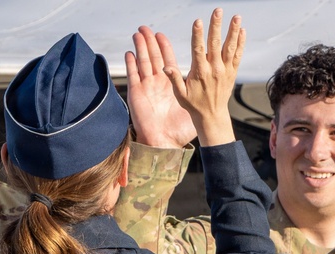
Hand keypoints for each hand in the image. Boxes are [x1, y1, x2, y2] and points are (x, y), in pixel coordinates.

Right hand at [125, 26, 195, 147]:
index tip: (163, 35)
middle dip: (150, 42)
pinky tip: (129, 53)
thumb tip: (204, 81)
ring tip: (138, 34)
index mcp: (171, 85)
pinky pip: (133, 76)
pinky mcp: (137, 94)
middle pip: (154, 57)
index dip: (164, 47)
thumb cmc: (178, 129)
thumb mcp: (188, 107)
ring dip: (140, 48)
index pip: (168, 60)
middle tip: (147, 28)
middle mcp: (158, 84)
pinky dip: (131, 65)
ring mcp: (147, 87)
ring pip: (142, 63)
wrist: (164, 143)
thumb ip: (191, 92)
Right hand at [158, 8, 243, 145]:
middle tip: (218, 10)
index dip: (198, 35)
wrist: (212, 116)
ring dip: (233, 31)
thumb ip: (173, 79)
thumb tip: (165, 67)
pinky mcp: (232, 73)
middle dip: (216, 26)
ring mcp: (225, 71)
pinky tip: (242, 31)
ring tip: (237, 16)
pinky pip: (238, 55)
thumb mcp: (180, 94)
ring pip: (230, 47)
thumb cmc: (194, 104)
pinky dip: (240, 43)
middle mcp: (214, 70)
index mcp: (200, 72)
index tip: (198, 21)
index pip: (198, 50)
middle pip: (215, 44)